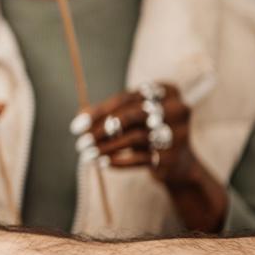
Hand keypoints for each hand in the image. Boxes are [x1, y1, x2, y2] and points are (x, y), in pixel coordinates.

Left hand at [74, 83, 195, 183]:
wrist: (178, 162)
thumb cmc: (147, 132)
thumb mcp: (130, 119)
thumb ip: (107, 113)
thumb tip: (80, 114)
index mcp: (165, 91)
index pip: (125, 98)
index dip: (98, 111)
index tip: (76, 127)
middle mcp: (176, 108)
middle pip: (132, 114)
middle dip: (102, 129)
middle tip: (81, 143)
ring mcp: (178, 132)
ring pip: (135, 137)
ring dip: (106, 147)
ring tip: (88, 155)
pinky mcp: (173, 155)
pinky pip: (141, 159)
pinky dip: (119, 161)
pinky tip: (102, 163)